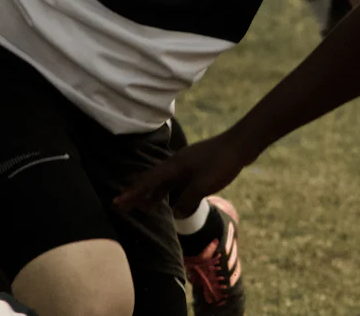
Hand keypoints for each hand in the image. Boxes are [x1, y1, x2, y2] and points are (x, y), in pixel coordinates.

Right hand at [115, 130, 254, 216]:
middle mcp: (176, 164)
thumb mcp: (204, 184)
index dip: (133, 193)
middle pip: (152, 180)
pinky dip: (167, 191)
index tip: (118, 202)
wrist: (241, 144)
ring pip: (163, 181)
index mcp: (175, 166)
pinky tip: (169, 199)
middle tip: (121, 206)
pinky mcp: (195, 167)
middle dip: (137, 194)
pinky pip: (175, 181)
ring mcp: (186, 165)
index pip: (149, 182)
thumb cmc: (222, 162)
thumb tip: (176, 214)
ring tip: (142, 207)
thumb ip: (188, 200)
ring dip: (152, 193)